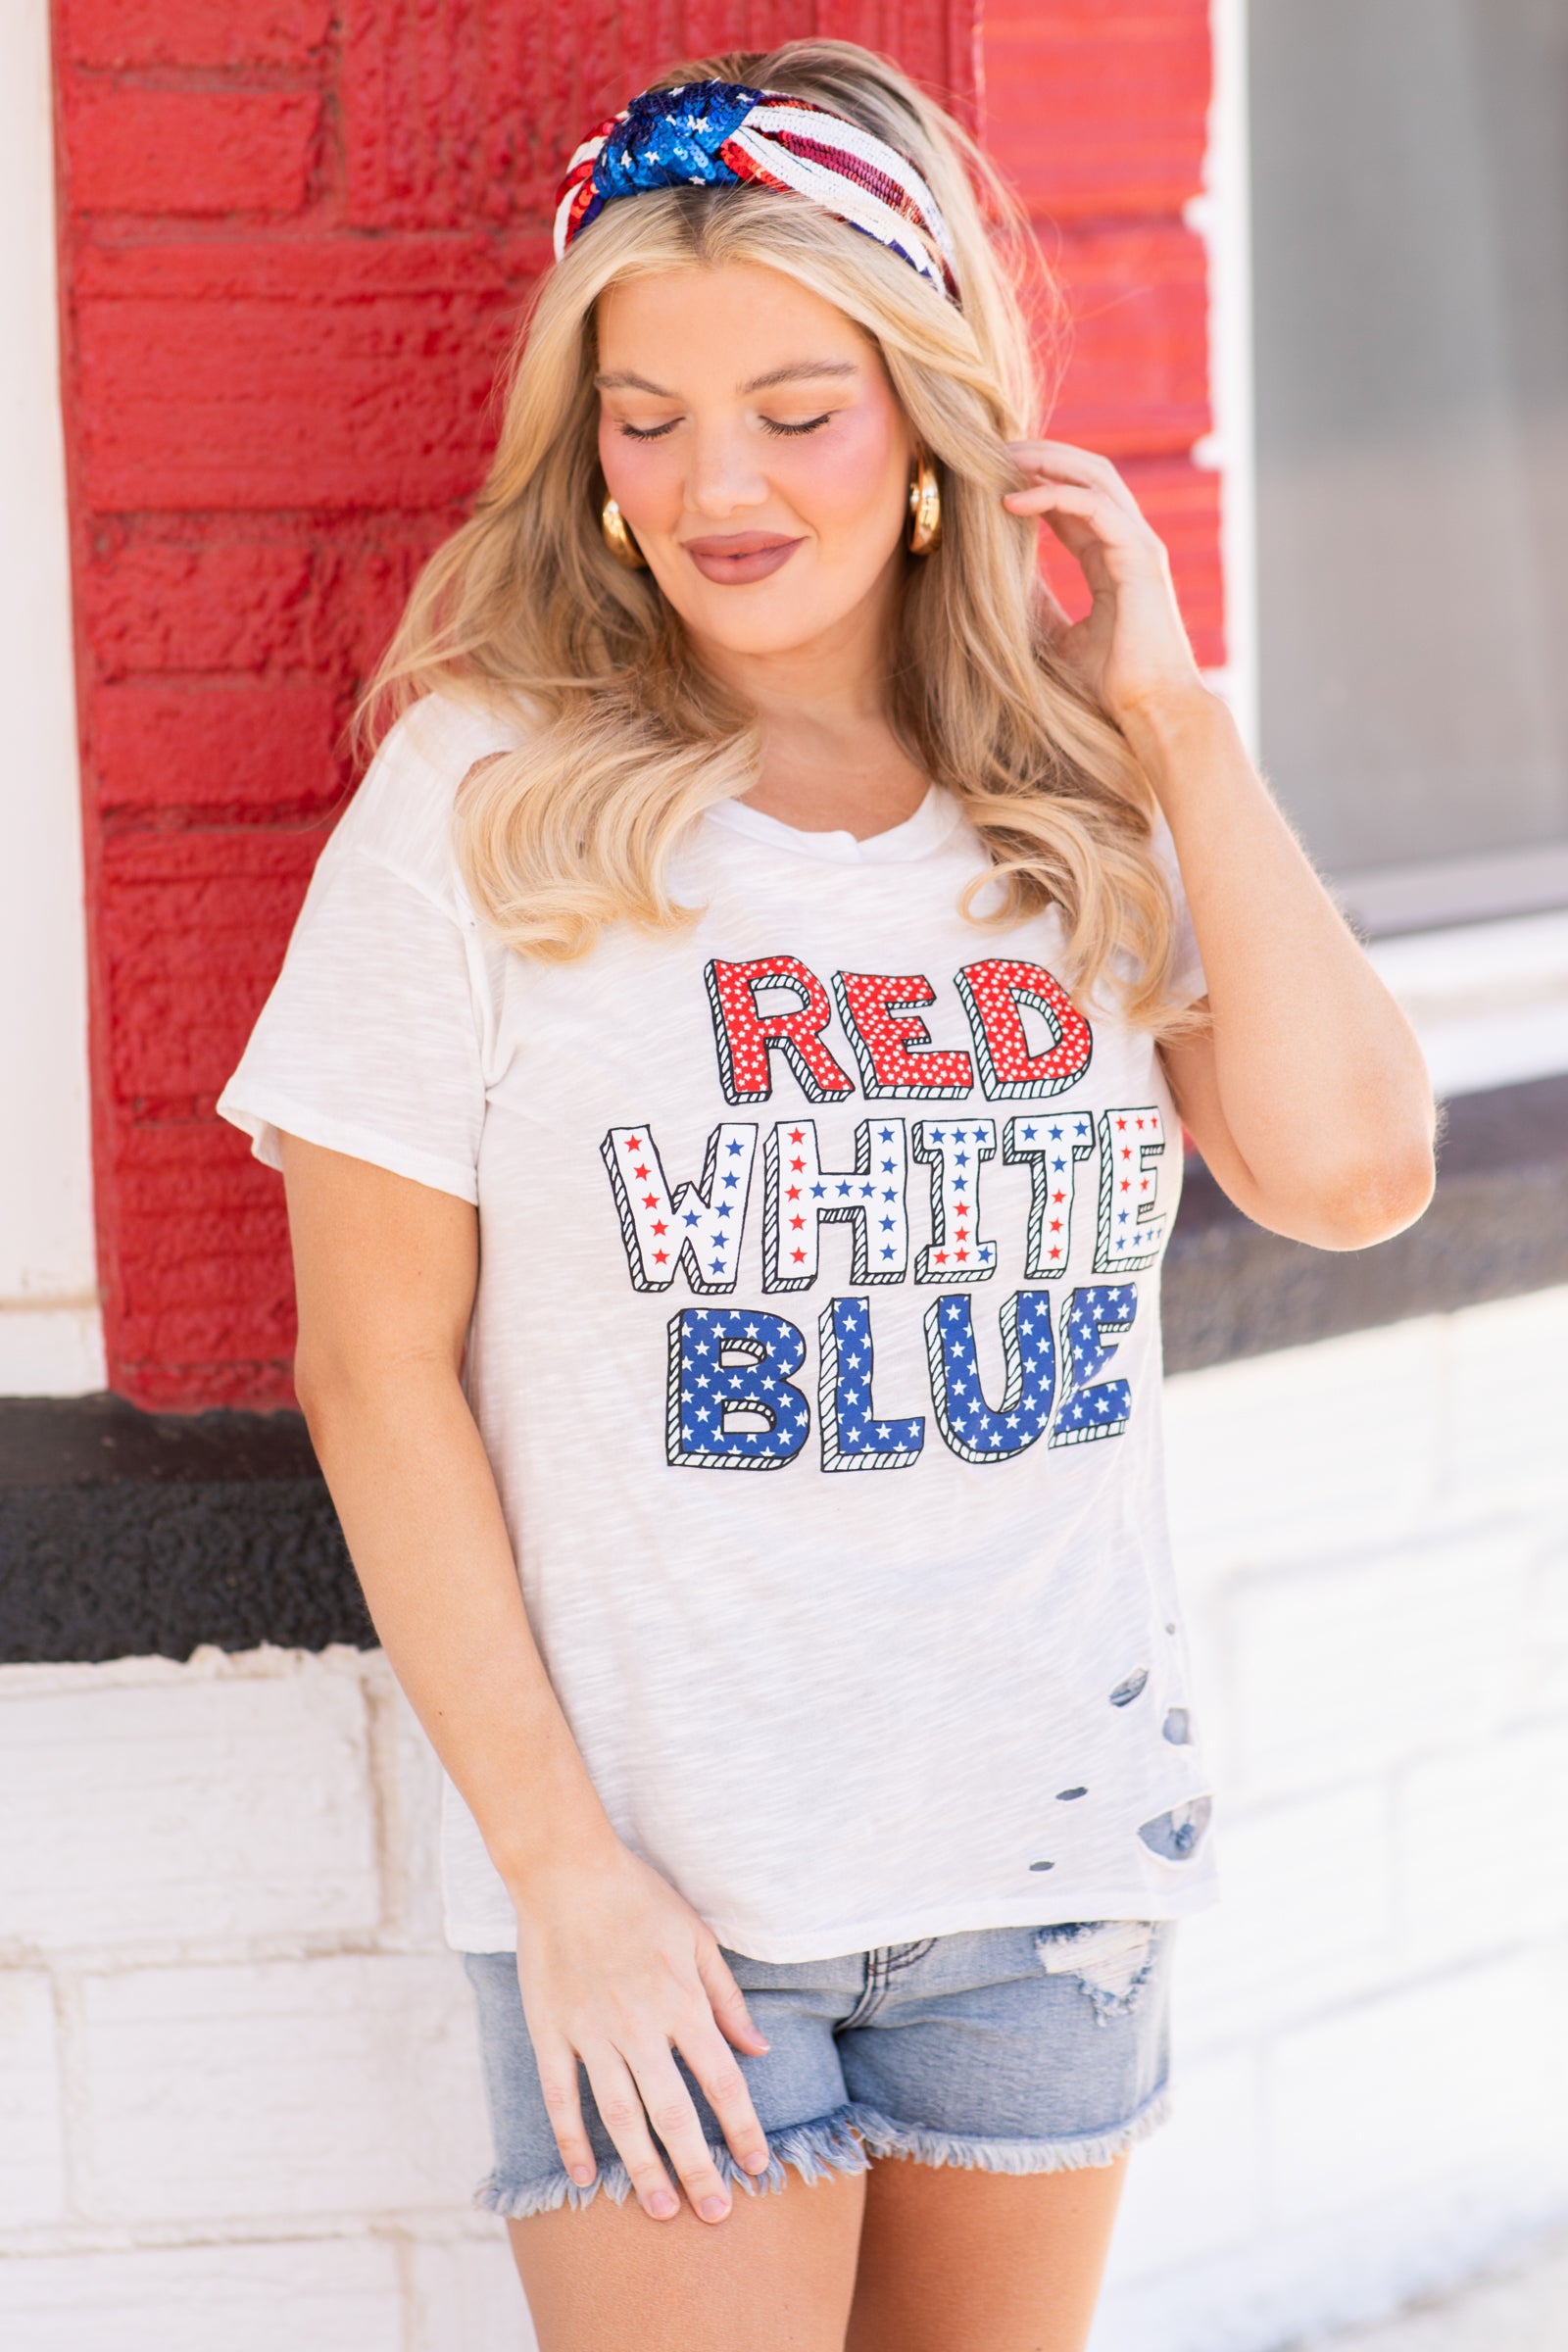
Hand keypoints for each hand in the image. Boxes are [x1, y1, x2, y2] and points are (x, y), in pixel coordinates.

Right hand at [510, 1839, 774, 2223]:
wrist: (566, 1869)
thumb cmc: (639, 1897)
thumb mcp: (698, 1937)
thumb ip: (727, 1998)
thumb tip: (759, 2050)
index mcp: (681, 2002)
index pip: (722, 2082)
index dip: (742, 2130)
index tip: (757, 2168)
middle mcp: (639, 2025)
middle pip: (673, 2114)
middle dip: (698, 2170)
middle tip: (715, 2215)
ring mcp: (590, 2032)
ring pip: (620, 2117)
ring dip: (643, 2168)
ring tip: (662, 2208)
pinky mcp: (551, 2032)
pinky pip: (561, 2098)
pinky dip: (570, 2141)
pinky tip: (584, 2178)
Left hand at [1002, 440, 1207, 725]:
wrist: (1151, 710)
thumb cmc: (1112, 686)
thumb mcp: (1060, 638)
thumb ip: (1038, 605)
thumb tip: (1003, 585)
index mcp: (1113, 558)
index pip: (1074, 500)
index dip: (1036, 481)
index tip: (991, 475)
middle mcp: (1129, 542)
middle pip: (1087, 473)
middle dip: (1040, 455)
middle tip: (990, 452)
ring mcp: (1138, 545)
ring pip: (1094, 476)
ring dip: (1045, 461)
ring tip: (997, 459)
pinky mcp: (1139, 557)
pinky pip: (1095, 506)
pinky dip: (1053, 496)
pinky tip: (1012, 502)